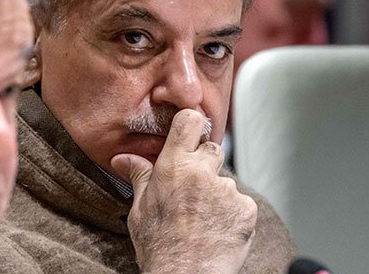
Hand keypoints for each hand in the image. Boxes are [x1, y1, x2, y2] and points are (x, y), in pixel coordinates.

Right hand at [111, 109, 255, 273]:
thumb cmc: (160, 247)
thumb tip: (123, 159)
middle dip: (203, 163)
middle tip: (191, 188)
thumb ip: (139, 176)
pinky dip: (232, 212)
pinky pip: (240, 202)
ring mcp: (226, 190)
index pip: (190, 121)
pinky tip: (217, 228)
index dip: (191, 123)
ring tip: (202, 218)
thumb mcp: (140, 209)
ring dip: (216, 193)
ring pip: (224, 180)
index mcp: (173, 166)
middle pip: (211, 148)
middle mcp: (202, 172)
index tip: (189, 132)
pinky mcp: (246, 208)